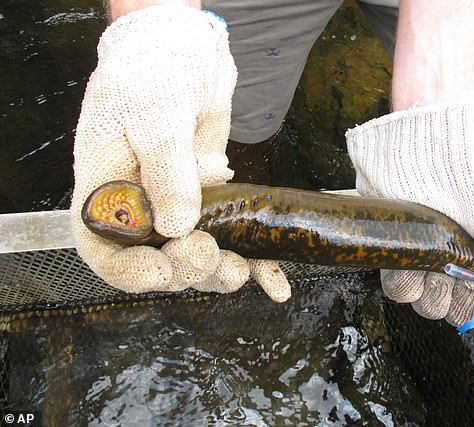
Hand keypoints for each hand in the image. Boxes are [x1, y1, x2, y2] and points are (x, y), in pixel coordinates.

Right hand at [70, 5, 289, 300]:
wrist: (186, 55)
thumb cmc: (153, 73)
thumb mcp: (155, 114)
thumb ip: (166, 168)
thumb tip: (178, 224)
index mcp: (107, 189)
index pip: (104, 247)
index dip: (128, 270)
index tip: (160, 272)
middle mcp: (140, 207)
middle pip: (157, 259)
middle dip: (185, 267)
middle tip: (209, 254)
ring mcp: (179, 207)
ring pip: (196, 257)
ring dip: (219, 272)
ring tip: (241, 269)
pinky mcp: (215, 204)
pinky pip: (232, 240)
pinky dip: (256, 262)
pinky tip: (275, 282)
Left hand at [346, 100, 473, 333]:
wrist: (430, 143)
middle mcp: (455, 259)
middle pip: (456, 308)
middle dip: (463, 302)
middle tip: (465, 277)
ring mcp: (423, 255)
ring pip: (426, 303)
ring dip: (433, 295)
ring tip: (437, 267)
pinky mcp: (395, 247)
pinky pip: (397, 287)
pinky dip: (405, 283)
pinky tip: (414, 263)